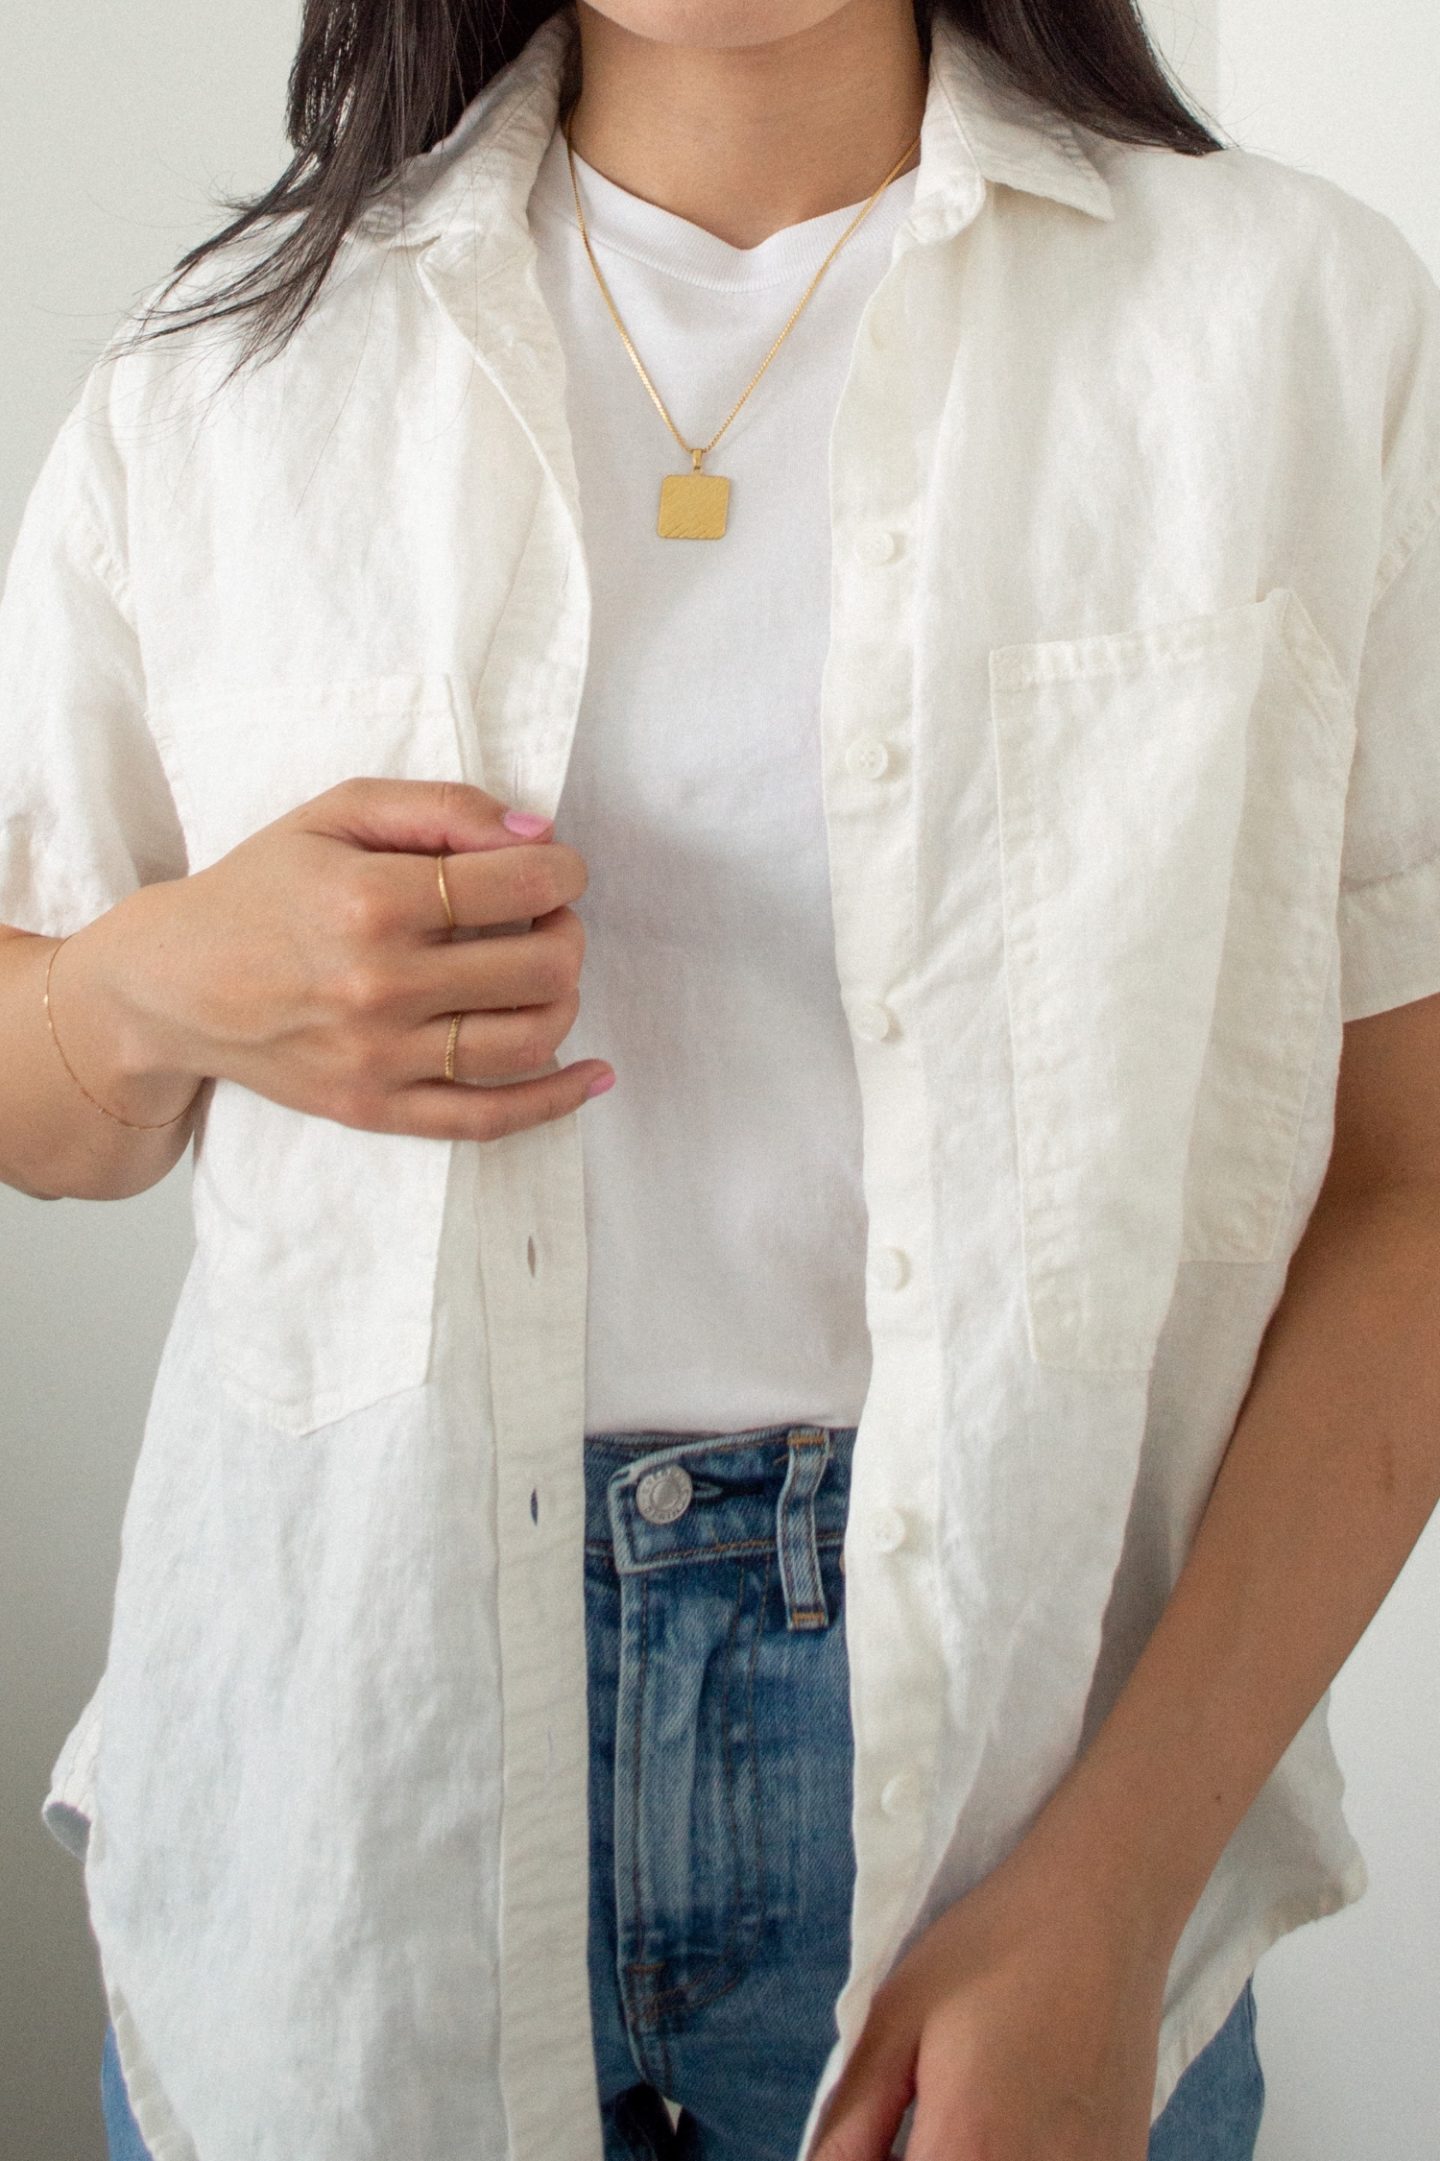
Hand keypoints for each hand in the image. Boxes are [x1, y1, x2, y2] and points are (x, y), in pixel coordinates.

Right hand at [68, 777, 614, 1138]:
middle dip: (567, 931)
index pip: (521, 885)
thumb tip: (536, 834)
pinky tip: (593, 1073)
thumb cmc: (262, 887)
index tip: (557, 868)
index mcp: (372, 901)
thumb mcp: (337, 813)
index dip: (563, 870)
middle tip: (548, 917)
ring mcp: (380, 1058)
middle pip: (541, 965)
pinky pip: (491, 1118)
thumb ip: (441, 808)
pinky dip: (556, 1099)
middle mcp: (380, 986)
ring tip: (547, 974)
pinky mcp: (377, 1109)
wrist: (172, 985)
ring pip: (530, 1039)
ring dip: (565, 999)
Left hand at [809, 1836, 1172, 2160]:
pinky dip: (1016, 2154)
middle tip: (909, 2124)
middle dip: (918, 2156)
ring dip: (960, 2155)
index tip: (870, 2141)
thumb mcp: (897, 2018)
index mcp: (968, 2150)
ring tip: (958, 2113)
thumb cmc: (997, 1946)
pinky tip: (1010, 2117)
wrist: (1104, 1907)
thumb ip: (853, 2120)